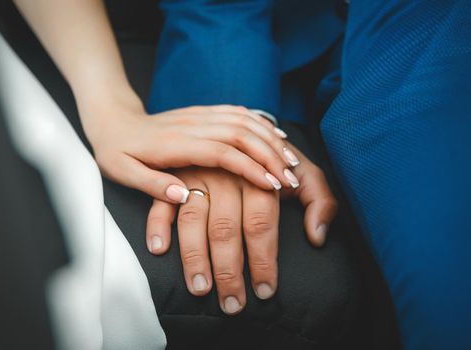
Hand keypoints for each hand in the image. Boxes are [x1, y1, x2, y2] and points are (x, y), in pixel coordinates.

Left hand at [79, 101, 299, 203]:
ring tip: (292, 161)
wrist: (113, 120)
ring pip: (244, 121)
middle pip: (240, 134)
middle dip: (270, 155)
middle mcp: (192, 125)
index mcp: (174, 144)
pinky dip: (261, 124)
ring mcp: (200, 115)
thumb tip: (185, 197)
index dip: (249, 168)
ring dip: (271, 139)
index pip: (220, 153)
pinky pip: (238, 113)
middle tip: (291, 178)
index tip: (272, 185)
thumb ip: (153, 185)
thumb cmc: (117, 151)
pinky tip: (277, 137)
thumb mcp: (123, 173)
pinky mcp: (204, 112)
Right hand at [146, 147, 336, 313]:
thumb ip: (320, 201)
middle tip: (232, 304)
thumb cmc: (276, 163)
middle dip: (229, 270)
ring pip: (193, 219)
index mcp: (259, 176)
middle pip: (225, 228)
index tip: (265, 291)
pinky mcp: (175, 178)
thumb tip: (316, 236)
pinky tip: (159, 250)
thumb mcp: (306, 174)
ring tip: (199, 289)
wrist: (243, 131)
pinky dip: (157, 224)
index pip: (260, 224)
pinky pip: (161, 202)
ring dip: (194, 256)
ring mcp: (197, 176)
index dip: (263, 260)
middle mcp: (226, 176)